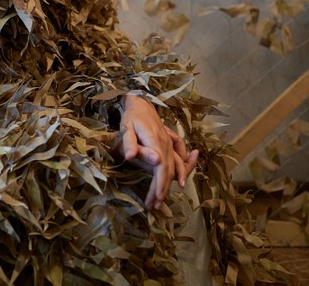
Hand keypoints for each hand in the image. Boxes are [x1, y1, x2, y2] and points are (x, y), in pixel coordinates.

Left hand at [118, 94, 199, 209]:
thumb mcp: (126, 128)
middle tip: (155, 206)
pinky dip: (183, 168)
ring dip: (171, 182)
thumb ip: (130, 143)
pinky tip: (180, 178)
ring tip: (162, 198)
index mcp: (156, 141)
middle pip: (168, 171)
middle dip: (162, 190)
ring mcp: (170, 143)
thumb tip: (133, 159)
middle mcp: (167, 144)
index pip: (161, 168)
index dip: (160, 185)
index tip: (156, 199)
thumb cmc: (131, 116)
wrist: (141, 101)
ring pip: (175, 166)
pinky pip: (180, 157)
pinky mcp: (171, 141)